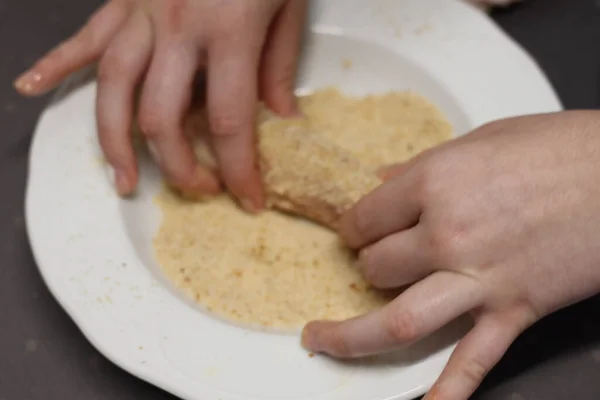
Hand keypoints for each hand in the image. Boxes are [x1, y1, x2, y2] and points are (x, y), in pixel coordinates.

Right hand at [15, 0, 305, 209]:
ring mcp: (141, 12)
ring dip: (116, 142)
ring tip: (124, 179)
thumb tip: (279, 120)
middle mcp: (177, 28)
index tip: (249, 200)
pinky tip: (32, 87)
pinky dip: (56, 64)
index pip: (230, 122)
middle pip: (162, 118)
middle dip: (180, 167)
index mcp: (228, 32)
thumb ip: (279, 67)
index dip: (240, 170)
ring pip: (114, 91)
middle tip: (199, 189)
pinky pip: (84, 38)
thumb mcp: (288, 6)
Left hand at [302, 111, 599, 399]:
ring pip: (397, 320)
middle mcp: (448, 235)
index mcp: (435, 184)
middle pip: (375, 266)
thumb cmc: (561, 148)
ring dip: (353, 337)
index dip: (356, 226)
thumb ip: (424, 166)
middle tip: (370, 264)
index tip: (358, 230)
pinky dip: (448, 390)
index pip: (366, 217)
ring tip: (324, 341)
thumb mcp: (479, 140)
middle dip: (365, 266)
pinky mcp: (514, 310)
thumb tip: (385, 180)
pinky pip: (474, 361)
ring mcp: (479, 279)